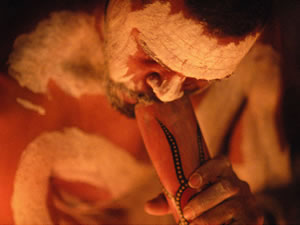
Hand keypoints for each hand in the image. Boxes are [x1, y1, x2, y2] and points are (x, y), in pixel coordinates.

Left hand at [145, 156, 263, 224]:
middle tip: (187, 214)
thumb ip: (169, 200)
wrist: (234, 216)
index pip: (220, 162)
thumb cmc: (203, 201)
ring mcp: (249, 200)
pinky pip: (239, 223)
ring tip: (194, 224)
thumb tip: (148, 206)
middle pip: (225, 187)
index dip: (207, 170)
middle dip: (204, 202)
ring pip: (231, 206)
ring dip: (210, 218)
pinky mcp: (254, 218)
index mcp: (223, 170)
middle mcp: (239, 182)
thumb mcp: (187, 197)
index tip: (191, 182)